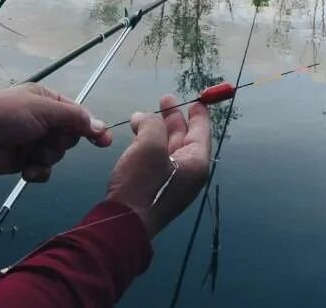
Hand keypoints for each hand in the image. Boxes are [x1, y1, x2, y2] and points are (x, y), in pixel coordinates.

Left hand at [0, 83, 110, 180]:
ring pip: (57, 155)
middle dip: (59, 142)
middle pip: (69, 137)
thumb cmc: (8, 114)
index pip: (78, 115)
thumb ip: (75, 118)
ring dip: (45, 156)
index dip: (91, 128)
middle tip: (44, 138)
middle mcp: (43, 120)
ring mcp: (34, 141)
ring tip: (29, 152)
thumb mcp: (44, 109)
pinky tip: (27, 170)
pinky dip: (37, 171)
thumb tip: (101, 127)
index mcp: (48, 101)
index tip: (104, 141)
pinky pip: (44, 170)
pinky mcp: (25, 161)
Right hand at [106, 94, 210, 237]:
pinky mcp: (156, 189)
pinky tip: (135, 137)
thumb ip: (152, 124)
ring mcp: (172, 183)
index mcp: (196, 163)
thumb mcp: (149, 145)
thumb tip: (145, 118)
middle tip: (164, 100)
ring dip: (155, 130)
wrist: (123, 224)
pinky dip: (148, 144)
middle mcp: (188, 173)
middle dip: (173, 118)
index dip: (198, 114)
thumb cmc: (142, 184)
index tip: (196, 100)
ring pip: (167, 148)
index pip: (201, 132)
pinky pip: (156, 160)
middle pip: (184, 138)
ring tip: (139, 117)